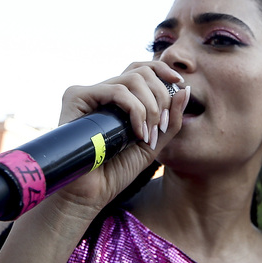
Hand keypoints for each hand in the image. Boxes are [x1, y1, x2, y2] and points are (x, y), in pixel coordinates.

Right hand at [42, 62, 188, 216]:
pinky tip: (138, 133)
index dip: (162, 70)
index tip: (180, 84)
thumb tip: (185, 89)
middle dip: (161, 97)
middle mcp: (100, 91)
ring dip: (151, 107)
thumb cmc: (116, 171)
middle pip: (141, 72)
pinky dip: (135, 110)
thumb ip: (171, 119)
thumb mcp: (153, 143)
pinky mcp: (76, 97)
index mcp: (116, 99)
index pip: (140, 69)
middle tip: (162, 127)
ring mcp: (87, 93)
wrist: (90, 194)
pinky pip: (116, 90)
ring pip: (132, 79)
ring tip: (148, 135)